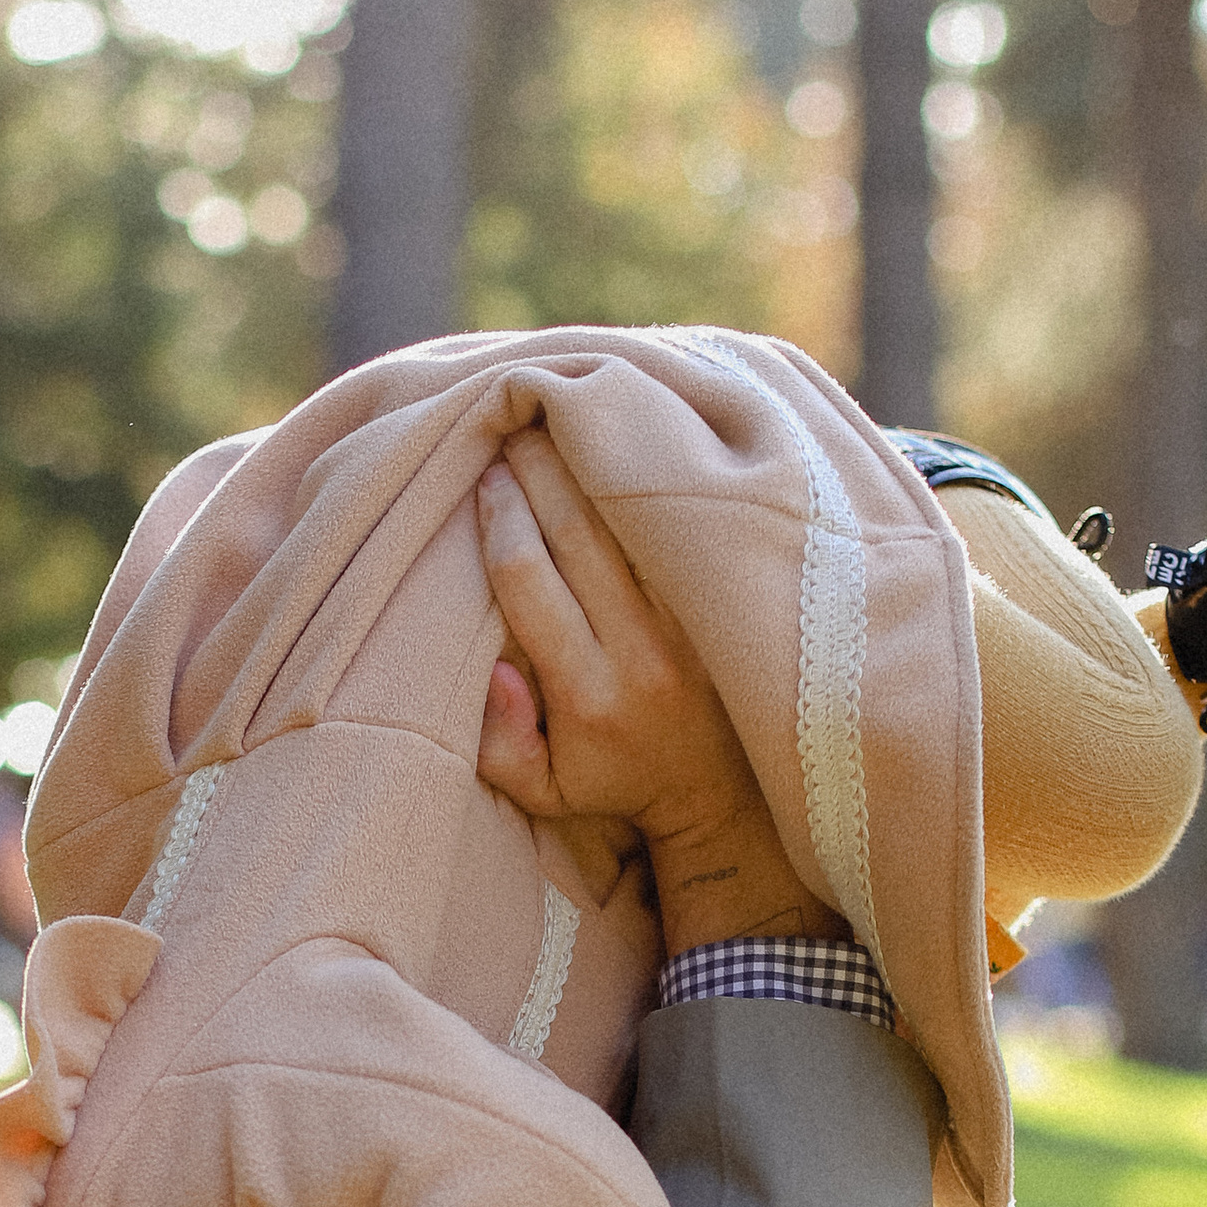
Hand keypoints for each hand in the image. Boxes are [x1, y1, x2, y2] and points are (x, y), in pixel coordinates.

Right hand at [474, 431, 749, 838]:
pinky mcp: (724, 604)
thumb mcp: (544, 790)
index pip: (528, 579)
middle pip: (576, 533)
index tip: (481, 476)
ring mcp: (690, 625)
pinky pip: (678, 527)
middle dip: (539, 469)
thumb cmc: (613, 780)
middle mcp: (641, 654)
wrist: (721, 794)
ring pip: (633, 520)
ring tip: (563, 413)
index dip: (500, 516)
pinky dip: (648, 482)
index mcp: (588, 695)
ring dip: (595, 460)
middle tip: (514, 419)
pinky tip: (623, 441)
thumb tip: (493, 672)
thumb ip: (499, 743)